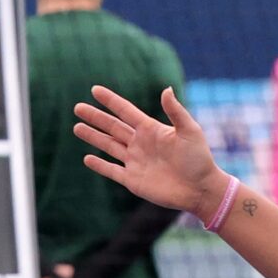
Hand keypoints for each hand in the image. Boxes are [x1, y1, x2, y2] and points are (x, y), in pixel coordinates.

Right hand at [73, 85, 227, 217]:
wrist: (200, 189)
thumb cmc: (199, 158)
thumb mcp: (190, 130)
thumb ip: (176, 111)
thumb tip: (166, 89)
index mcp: (151, 129)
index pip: (126, 111)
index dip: (110, 101)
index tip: (95, 90)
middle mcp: (140, 144)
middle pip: (112, 127)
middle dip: (95, 117)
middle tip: (77, 107)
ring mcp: (135, 162)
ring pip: (108, 146)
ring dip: (93, 137)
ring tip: (76, 127)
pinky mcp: (133, 180)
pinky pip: (112, 171)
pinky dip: (100, 165)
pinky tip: (87, 158)